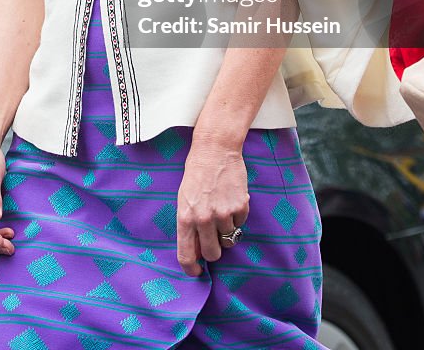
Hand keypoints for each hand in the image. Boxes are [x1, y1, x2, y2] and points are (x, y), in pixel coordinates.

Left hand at [176, 139, 248, 276]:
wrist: (214, 150)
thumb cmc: (196, 175)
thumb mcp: (184, 200)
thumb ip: (189, 226)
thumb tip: (196, 251)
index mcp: (185, 218)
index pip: (186, 255)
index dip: (191, 269)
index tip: (197, 272)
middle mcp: (204, 219)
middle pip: (212, 254)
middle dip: (213, 251)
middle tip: (213, 239)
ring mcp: (224, 213)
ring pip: (228, 240)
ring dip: (226, 231)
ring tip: (221, 209)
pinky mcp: (240, 206)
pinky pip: (240, 223)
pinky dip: (236, 216)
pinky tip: (230, 200)